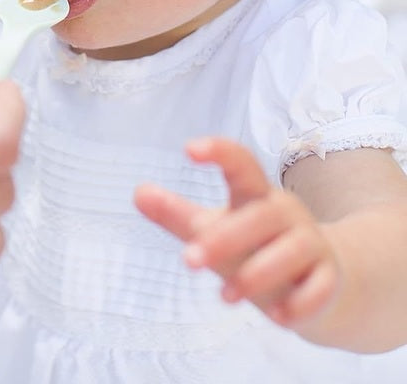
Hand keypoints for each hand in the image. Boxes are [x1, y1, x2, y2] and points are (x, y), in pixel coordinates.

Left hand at [134, 137, 339, 328]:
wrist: (319, 280)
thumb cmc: (254, 246)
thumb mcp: (213, 227)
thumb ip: (177, 213)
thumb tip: (137, 193)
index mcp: (254, 194)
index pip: (241, 163)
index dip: (219, 152)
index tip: (188, 148)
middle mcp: (285, 213)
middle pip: (258, 217)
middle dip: (224, 239)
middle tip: (189, 261)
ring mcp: (311, 244)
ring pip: (290, 252)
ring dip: (257, 275)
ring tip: (225, 297)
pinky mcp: (329, 278)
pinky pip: (319, 288)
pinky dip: (299, 304)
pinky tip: (279, 318)